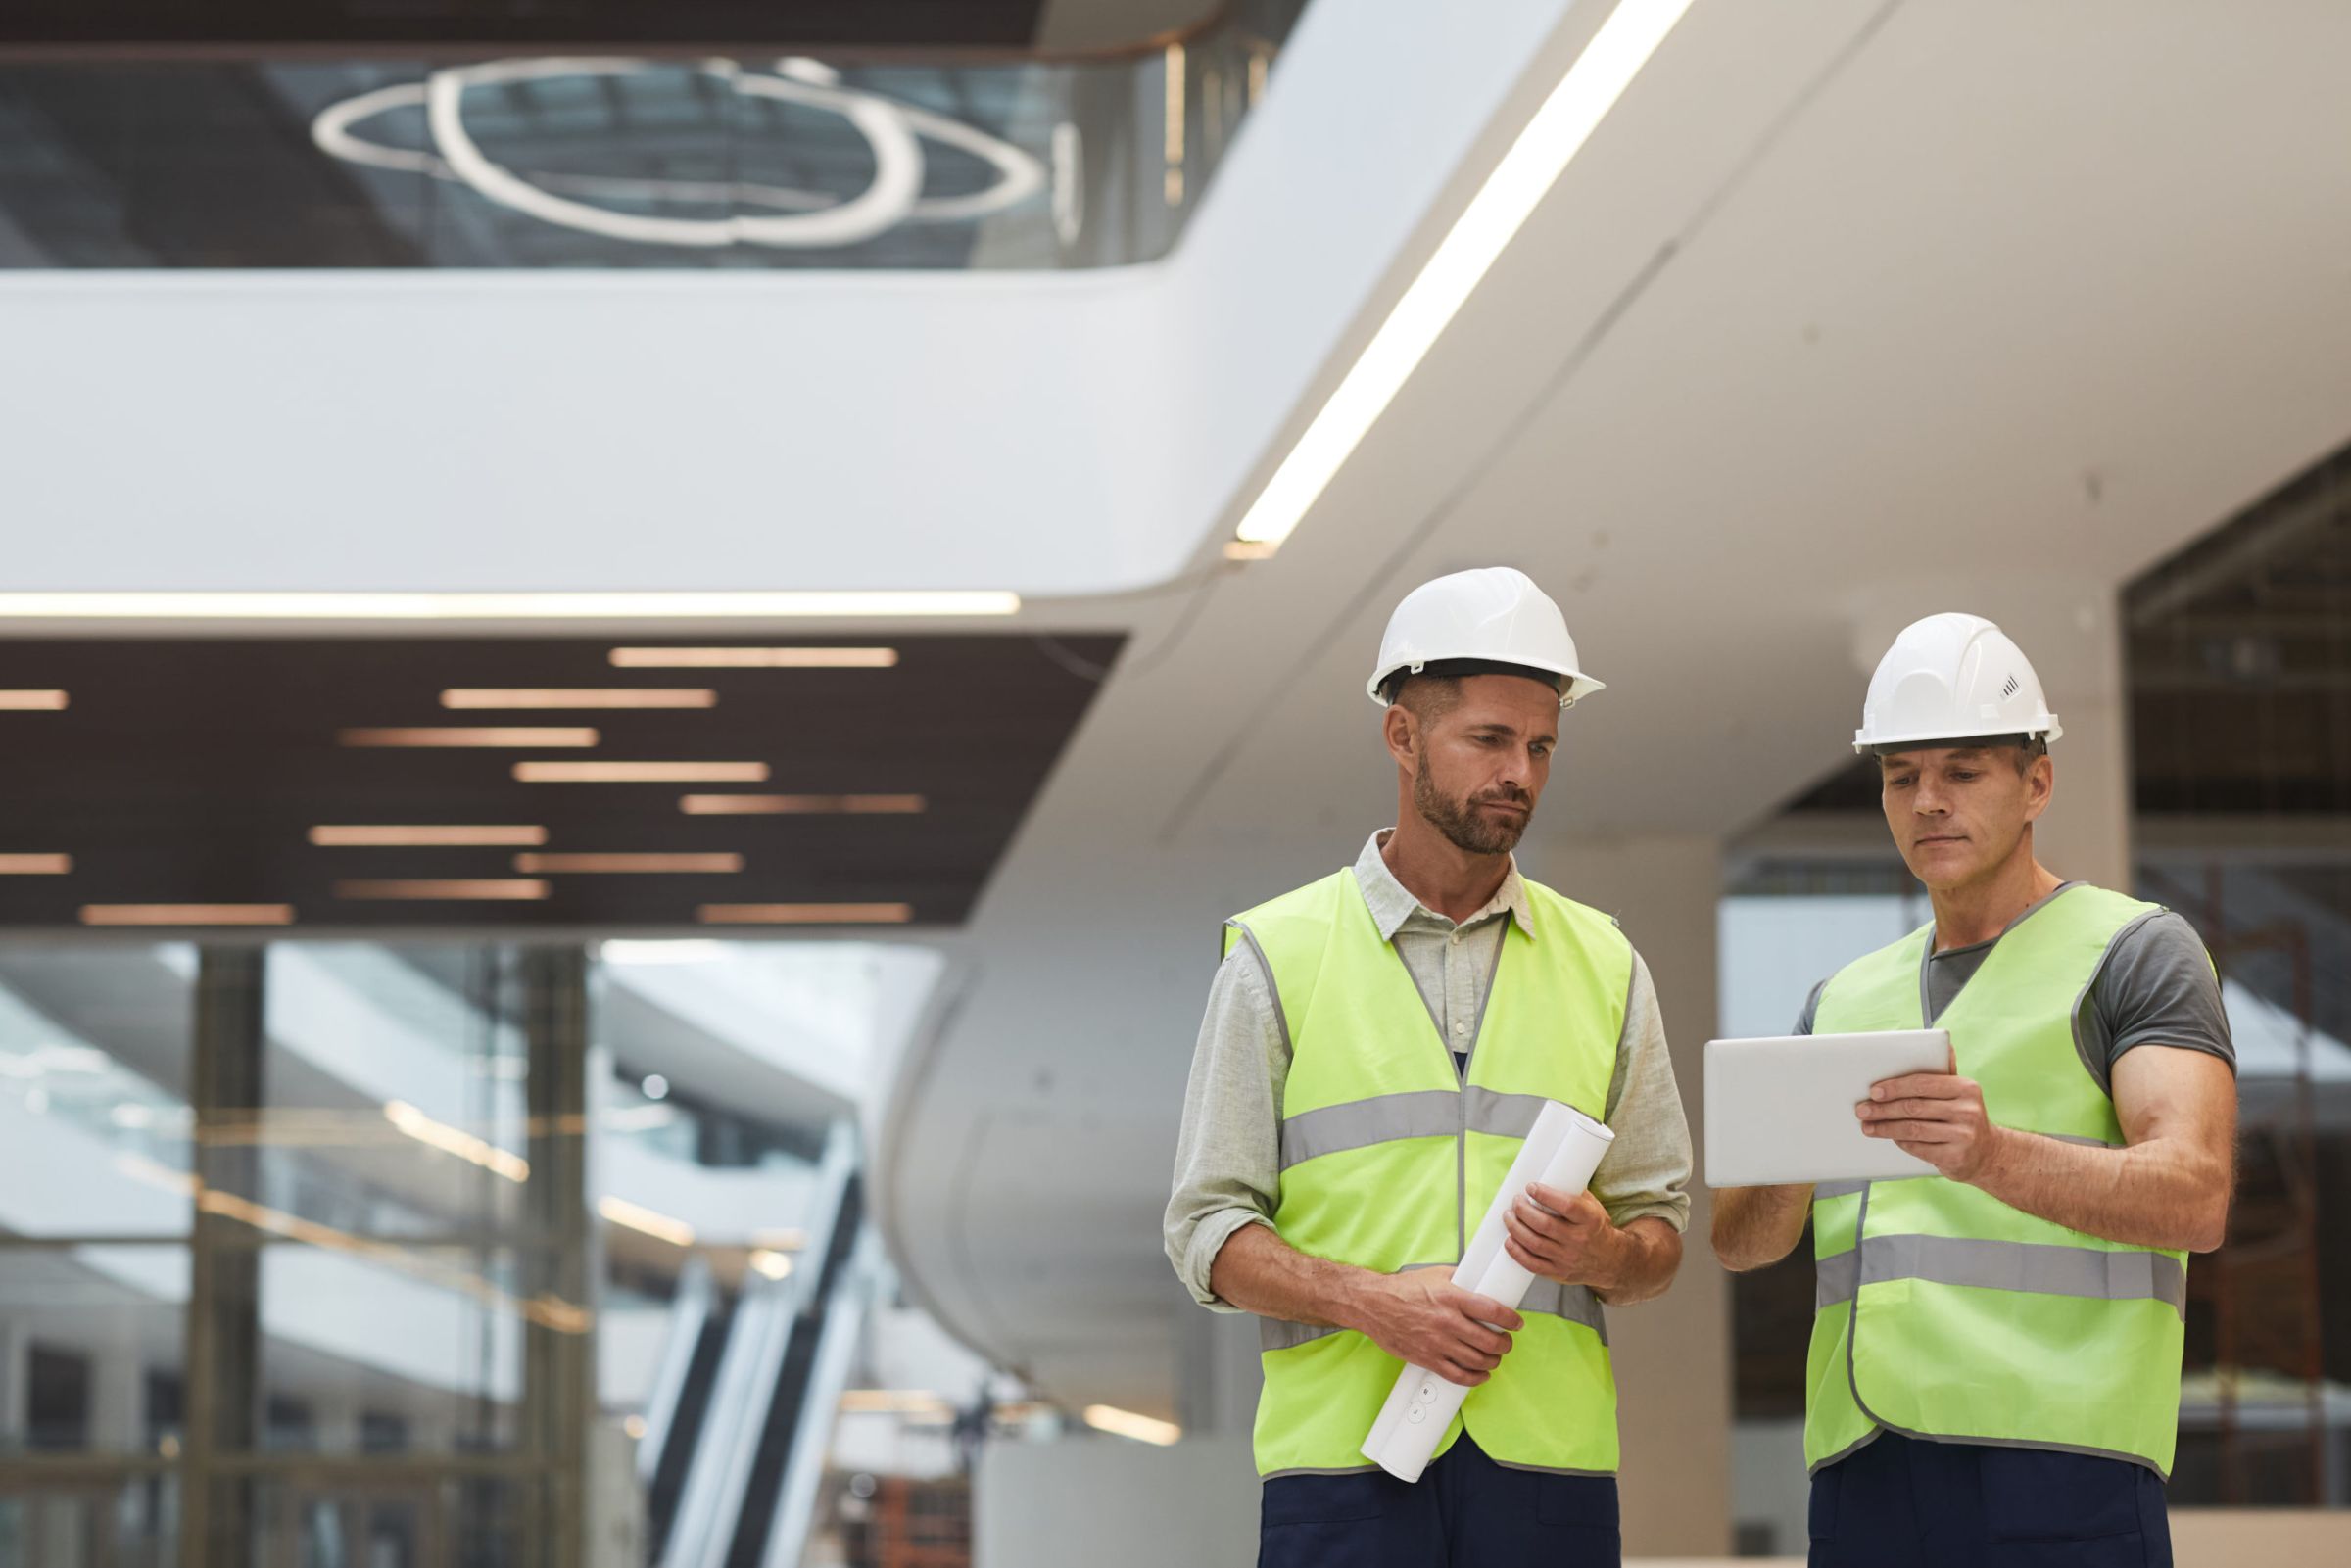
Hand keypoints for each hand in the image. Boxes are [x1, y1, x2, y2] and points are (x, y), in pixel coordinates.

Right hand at [1351, 1266, 1522, 1386]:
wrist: (1373, 1304)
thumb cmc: (1402, 1289)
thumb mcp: (1436, 1275)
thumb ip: (1461, 1280)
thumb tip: (1481, 1282)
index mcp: (1452, 1297)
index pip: (1493, 1311)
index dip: (1511, 1320)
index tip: (1516, 1323)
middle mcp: (1447, 1322)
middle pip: (1490, 1340)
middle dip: (1505, 1344)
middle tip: (1506, 1342)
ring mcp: (1437, 1343)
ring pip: (1478, 1360)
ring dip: (1493, 1361)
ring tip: (1495, 1356)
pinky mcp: (1427, 1359)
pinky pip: (1458, 1376)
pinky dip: (1475, 1378)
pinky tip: (1481, 1374)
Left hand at [1502, 1184, 1621, 1289]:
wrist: (1611, 1261)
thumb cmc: (1596, 1228)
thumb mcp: (1593, 1207)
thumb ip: (1573, 1192)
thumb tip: (1548, 1172)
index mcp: (1590, 1220)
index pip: (1566, 1206)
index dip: (1545, 1195)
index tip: (1531, 1187)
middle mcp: (1579, 1240)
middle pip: (1544, 1225)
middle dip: (1523, 1210)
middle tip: (1516, 1201)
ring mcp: (1568, 1259)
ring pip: (1535, 1243)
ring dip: (1516, 1228)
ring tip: (1508, 1216)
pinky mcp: (1559, 1273)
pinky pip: (1533, 1265)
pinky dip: (1517, 1253)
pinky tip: (1509, 1240)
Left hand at [1856, 1046, 2006, 1182]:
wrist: (1989, 1153)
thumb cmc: (1964, 1116)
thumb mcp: (1961, 1092)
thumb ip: (1946, 1072)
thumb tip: (1944, 1043)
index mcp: (1966, 1088)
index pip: (1922, 1083)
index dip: (1894, 1087)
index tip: (1873, 1091)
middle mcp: (1967, 1111)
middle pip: (1914, 1107)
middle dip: (1883, 1109)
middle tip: (1862, 1110)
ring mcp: (1963, 1135)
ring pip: (1913, 1129)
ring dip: (1885, 1127)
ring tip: (1868, 1126)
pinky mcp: (1955, 1156)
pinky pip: (1919, 1148)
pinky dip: (1900, 1142)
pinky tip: (1889, 1138)